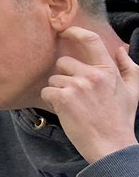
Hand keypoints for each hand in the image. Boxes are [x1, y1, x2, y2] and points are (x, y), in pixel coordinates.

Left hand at [41, 26, 138, 162]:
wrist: (111, 144)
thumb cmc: (120, 118)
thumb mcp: (133, 91)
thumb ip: (130, 69)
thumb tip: (122, 50)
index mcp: (108, 71)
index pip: (91, 40)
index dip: (74, 32)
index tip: (64, 31)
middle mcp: (93, 75)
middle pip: (63, 62)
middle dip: (64, 76)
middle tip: (75, 93)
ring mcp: (77, 86)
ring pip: (54, 79)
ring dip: (58, 91)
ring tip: (73, 105)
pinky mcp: (63, 98)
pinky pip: (46, 92)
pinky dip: (51, 101)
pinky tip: (64, 111)